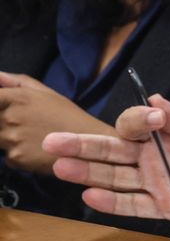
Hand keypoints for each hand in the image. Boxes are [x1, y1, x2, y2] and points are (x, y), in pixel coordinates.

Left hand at [0, 72, 114, 173]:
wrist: (88, 143)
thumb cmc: (67, 115)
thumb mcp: (46, 93)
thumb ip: (17, 82)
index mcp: (18, 97)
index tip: (5, 110)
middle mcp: (11, 117)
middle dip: (2, 122)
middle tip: (22, 123)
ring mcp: (12, 139)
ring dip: (6, 139)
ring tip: (30, 137)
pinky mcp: (16, 158)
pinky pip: (6, 156)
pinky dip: (16, 154)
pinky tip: (34, 150)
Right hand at [42, 96, 169, 239]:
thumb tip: (156, 102)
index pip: (137, 123)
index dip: (139, 119)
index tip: (154, 119)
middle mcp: (158, 155)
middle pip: (113, 148)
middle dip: (83, 144)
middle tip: (53, 141)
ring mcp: (160, 182)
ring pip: (115, 176)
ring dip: (87, 171)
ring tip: (60, 166)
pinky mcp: (167, 207)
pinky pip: (134, 205)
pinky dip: (112, 202)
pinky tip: (90, 194)